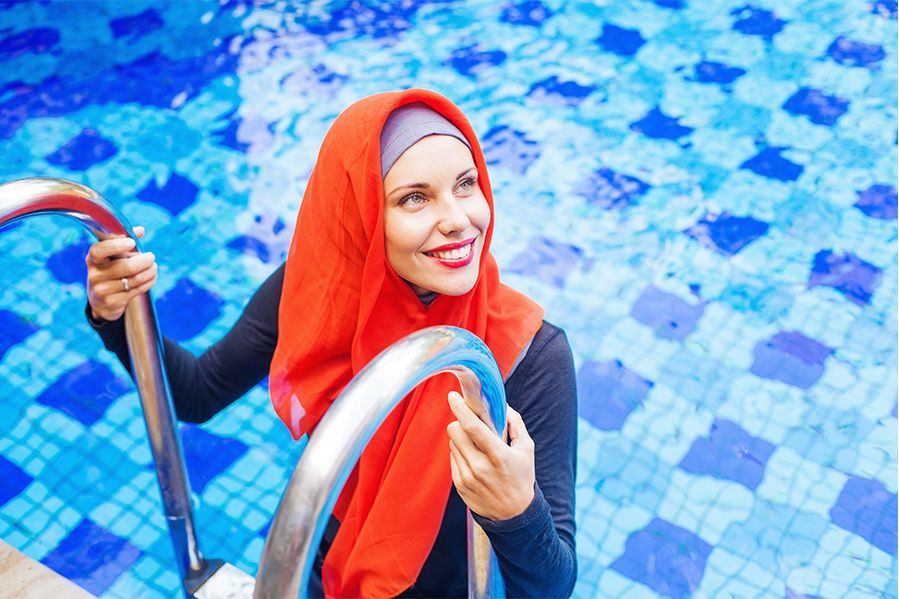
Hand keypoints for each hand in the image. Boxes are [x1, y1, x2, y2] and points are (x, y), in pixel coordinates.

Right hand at [85, 226, 157, 321]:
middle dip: (144, 261)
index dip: (116, 245)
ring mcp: (102, 290)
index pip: (99, 251)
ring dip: (150, 271)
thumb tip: (140, 230)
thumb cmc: (110, 270)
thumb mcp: (112, 256)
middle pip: (126, 266)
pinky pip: (137, 290)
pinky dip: (149, 281)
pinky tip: (152, 277)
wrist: (101, 300)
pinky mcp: (113, 302)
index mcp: (92, 259)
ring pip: (134, 279)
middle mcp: (95, 274)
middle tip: (151, 256)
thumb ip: (125, 241)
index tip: (132, 242)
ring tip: (154, 267)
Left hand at [446, 391, 535, 520]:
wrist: (514, 515)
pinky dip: (461, 453)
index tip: (452, 395)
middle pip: (455, 431)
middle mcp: (480, 467)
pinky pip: (452, 457)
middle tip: (470, 423)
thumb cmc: (522, 477)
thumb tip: (502, 404)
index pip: (472, 427)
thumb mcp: (526, 449)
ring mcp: (467, 477)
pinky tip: (474, 460)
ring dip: (461, 438)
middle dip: (460, 422)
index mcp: (498, 456)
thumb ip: (515, 423)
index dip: (460, 408)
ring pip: (452, 443)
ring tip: (477, 446)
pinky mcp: (459, 485)